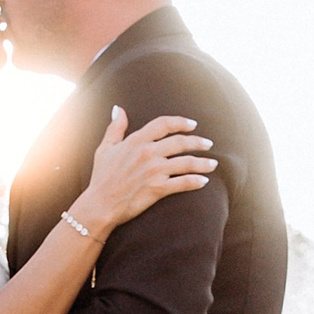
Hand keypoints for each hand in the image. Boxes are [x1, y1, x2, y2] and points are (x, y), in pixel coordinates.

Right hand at [76, 106, 215, 233]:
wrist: (100, 205)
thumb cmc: (101, 177)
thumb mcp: (105, 148)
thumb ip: (115, 127)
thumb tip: (119, 108)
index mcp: (136, 141)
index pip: (164, 124)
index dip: (181, 122)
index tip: (192, 124)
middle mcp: (148, 153)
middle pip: (180, 142)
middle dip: (198, 142)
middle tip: (208, 144)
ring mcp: (154, 171)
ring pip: (187, 163)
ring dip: (203, 163)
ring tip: (213, 164)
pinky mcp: (158, 188)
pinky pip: (183, 183)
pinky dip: (196, 181)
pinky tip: (204, 181)